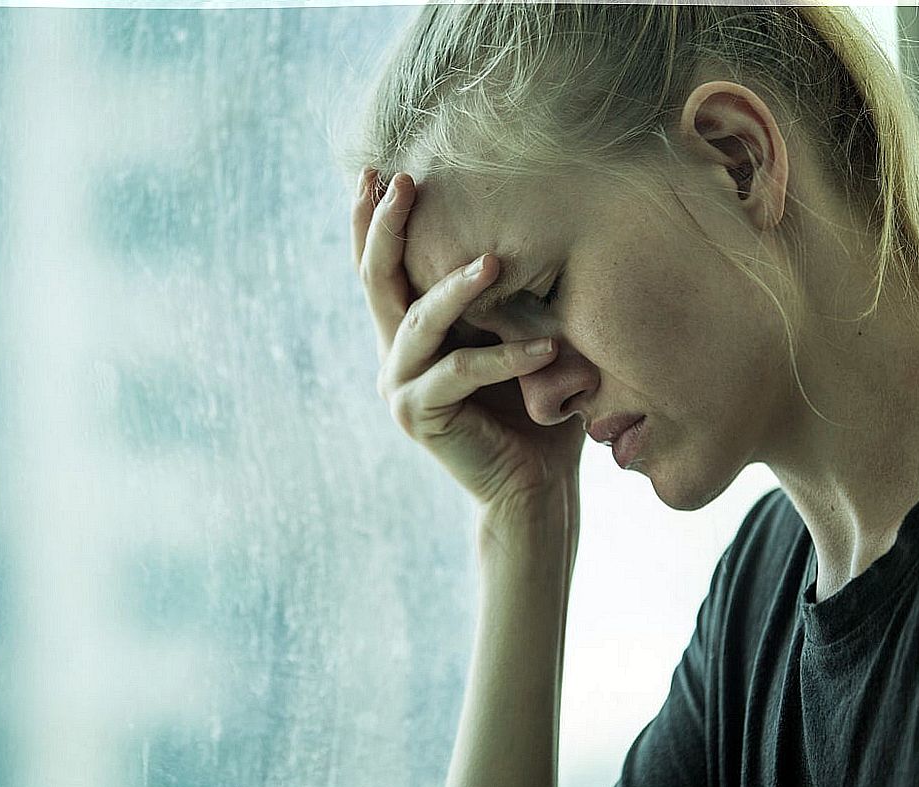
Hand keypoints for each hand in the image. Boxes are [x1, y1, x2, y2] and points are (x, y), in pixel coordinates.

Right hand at [352, 169, 585, 511]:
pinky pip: (459, 372)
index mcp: (413, 330)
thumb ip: (507, 296)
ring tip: (493, 261)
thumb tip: (533, 224)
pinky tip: (546, 346)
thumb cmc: (537, 406)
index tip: (377, 167)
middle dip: (386, 226)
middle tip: (402, 180)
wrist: (534, 487)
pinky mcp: (419, 415)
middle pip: (377, 278)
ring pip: (418, 320)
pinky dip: (504, 358)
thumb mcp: (519, 335)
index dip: (372, 218)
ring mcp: (402, 385)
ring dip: (455, 288)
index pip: (384, 265)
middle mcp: (396, 353)